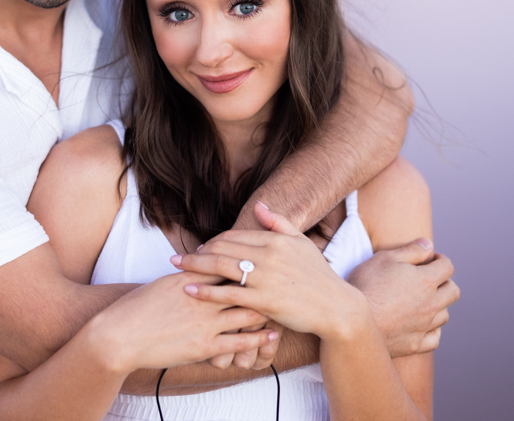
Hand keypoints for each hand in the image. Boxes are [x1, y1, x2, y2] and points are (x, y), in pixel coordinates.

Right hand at [87, 270, 278, 373]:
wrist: (120, 335)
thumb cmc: (139, 308)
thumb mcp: (166, 283)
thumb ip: (188, 274)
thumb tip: (202, 263)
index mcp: (192, 278)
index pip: (227, 263)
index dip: (249, 259)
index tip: (269, 256)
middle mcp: (201, 297)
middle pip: (243, 285)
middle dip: (266, 282)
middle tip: (287, 279)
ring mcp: (204, 322)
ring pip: (246, 312)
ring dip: (269, 309)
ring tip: (287, 306)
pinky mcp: (204, 346)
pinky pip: (239, 342)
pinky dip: (259, 337)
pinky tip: (273, 334)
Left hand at [171, 203, 366, 338]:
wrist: (336, 307)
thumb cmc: (318, 276)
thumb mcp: (301, 243)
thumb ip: (278, 223)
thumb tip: (259, 205)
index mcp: (275, 239)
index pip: (234, 236)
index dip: (214, 242)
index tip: (201, 248)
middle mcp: (268, 255)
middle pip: (222, 248)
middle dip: (198, 252)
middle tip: (179, 257)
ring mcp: (265, 278)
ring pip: (220, 267)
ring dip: (194, 266)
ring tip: (176, 267)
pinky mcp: (263, 301)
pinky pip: (227, 293)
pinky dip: (205, 291)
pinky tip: (189, 290)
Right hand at [347, 239, 459, 356]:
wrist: (353, 319)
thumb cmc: (367, 284)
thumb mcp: (385, 258)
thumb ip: (412, 250)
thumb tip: (429, 244)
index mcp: (426, 281)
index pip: (447, 267)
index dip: (440, 260)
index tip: (429, 260)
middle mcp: (431, 304)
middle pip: (453, 292)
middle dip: (445, 282)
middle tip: (429, 279)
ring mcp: (424, 326)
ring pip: (445, 315)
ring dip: (439, 305)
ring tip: (424, 300)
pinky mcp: (415, 344)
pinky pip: (435, 338)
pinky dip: (432, 330)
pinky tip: (422, 324)